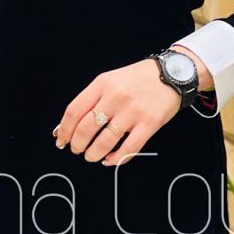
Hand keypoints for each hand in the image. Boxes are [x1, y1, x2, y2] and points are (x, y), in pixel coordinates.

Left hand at [52, 58, 182, 167]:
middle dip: (77, 145)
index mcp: (102, 84)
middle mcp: (115, 97)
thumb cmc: (139, 78)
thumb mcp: (111, 79)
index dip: (64, 130)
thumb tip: (67, 124)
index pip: (74, 111)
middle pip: (85, 129)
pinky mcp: (149, 124)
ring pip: (104, 142)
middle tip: (77, 150)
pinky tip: (110, 159)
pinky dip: (116, 159)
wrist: (172, 73)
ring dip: (93, 154)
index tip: (61, 140)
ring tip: (92, 156)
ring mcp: (132, 111)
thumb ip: (91, 99)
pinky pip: (128, 149)